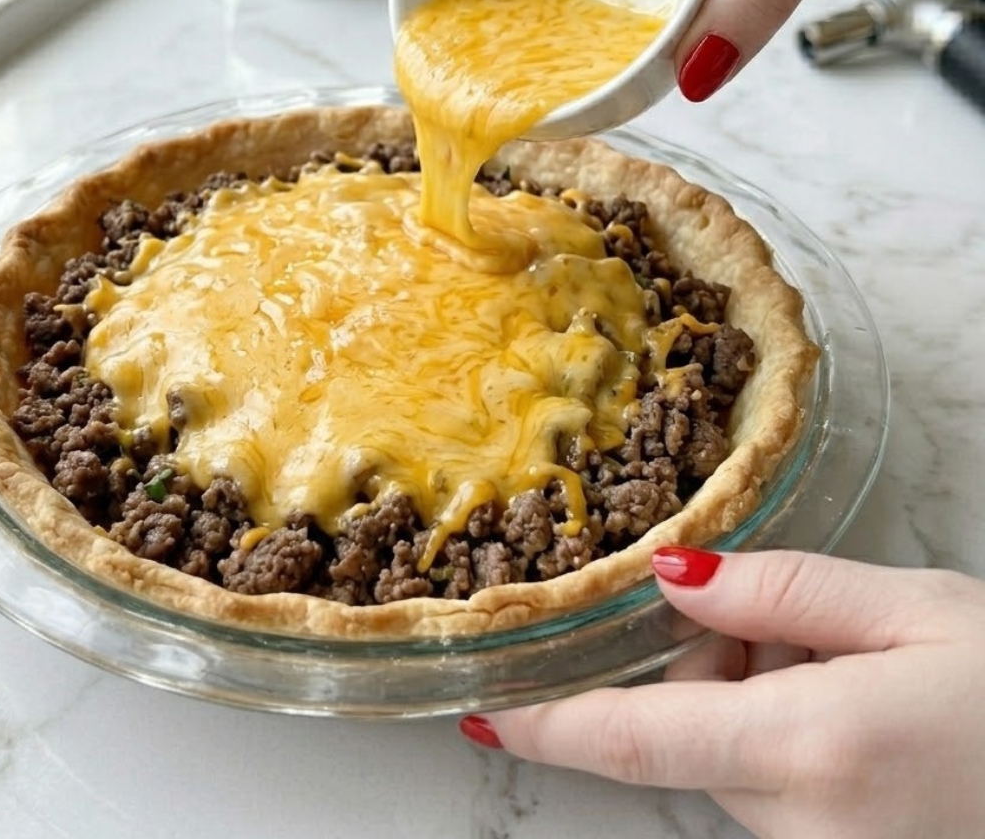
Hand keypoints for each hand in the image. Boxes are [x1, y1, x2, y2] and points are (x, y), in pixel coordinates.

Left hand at [458, 548, 984, 838]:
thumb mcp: (914, 610)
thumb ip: (778, 593)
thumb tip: (669, 578)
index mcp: (810, 748)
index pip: (632, 739)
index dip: (544, 724)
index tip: (477, 709)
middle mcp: (803, 824)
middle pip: (681, 730)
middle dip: (704, 663)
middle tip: (794, 621)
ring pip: (726, 756)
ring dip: (752, 696)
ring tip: (852, 661)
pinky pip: (770, 790)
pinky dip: (783, 734)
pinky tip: (860, 705)